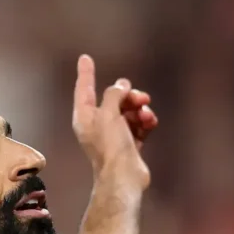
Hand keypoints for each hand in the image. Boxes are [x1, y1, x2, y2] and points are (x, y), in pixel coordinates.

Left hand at [72, 54, 156, 189]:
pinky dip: (145, 122)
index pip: (84, 89)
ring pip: (129, 111)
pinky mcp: (129, 144)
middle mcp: (97, 125)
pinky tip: (150, 122)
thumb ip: (114, 95)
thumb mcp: (108, 114)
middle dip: (128, 95)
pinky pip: (139, 125)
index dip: (86, 73)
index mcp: (84, 117)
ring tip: (146, 114)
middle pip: (113, 99)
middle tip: (139, 96)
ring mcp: (114, 135)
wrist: (124, 176)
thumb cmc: (110, 145)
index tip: (85, 57)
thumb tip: (121, 86)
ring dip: (139, 109)